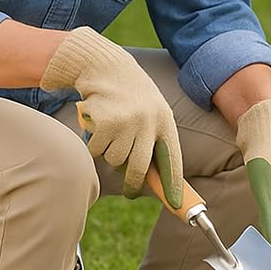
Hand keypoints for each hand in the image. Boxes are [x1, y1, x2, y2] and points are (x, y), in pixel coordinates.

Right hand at [39, 27, 183, 207]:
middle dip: (133, 184)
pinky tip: (97, 126)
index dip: (173, 184)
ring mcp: (126, 122)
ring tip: (110, 134)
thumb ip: (153, 138)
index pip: (172, 159)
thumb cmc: (130, 94)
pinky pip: (97, 150)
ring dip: (109, 154)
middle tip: (130, 191)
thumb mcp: (150, 110)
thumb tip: (151, 178)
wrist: (105, 66)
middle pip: (140, 168)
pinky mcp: (105, 123)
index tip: (176, 203)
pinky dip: (94, 145)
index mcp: (164, 120)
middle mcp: (148, 122)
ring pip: (115, 160)